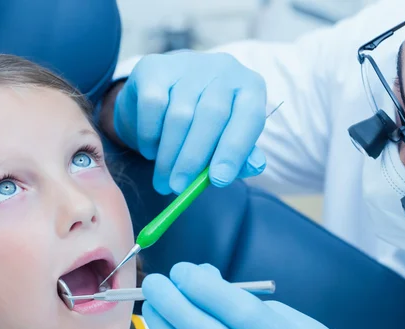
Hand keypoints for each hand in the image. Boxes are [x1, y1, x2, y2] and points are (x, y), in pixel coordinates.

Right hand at [113, 51, 267, 193]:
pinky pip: (152, 106)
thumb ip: (241, 155)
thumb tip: (255, 165)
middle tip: (179, 188)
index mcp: (249, 87)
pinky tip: (150, 150)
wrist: (165, 92)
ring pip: (179, 115)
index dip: (234, 151)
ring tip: (163, 180)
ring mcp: (188, 64)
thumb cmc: (203, 123)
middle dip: (193, 159)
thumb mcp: (227, 138)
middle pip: (211, 116)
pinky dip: (149, 136)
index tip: (218, 180)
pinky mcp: (154, 67)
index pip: (249, 118)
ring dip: (168, 155)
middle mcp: (223, 68)